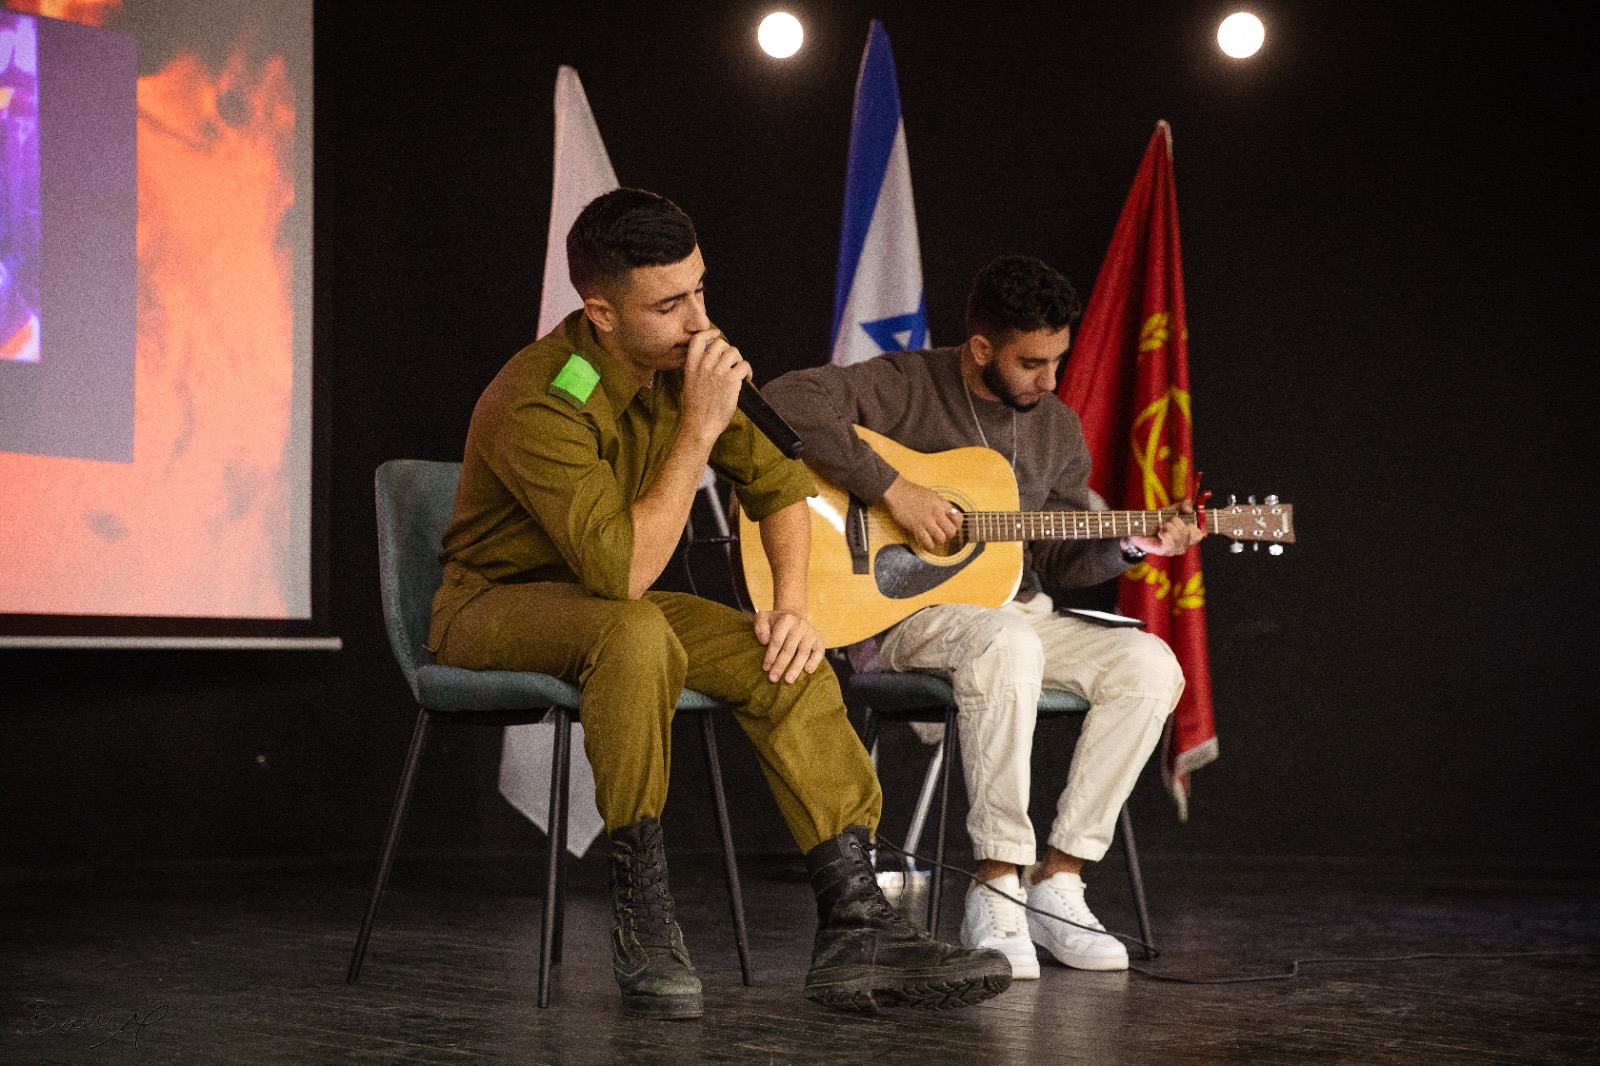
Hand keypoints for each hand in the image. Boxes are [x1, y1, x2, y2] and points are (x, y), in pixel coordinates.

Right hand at [680, 329, 748, 443]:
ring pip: (734, 352)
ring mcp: (717, 372)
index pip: (697, 340)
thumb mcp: (690, 384)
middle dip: (728, 351)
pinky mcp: (731, 381)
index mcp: (691, 366)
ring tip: (740, 373)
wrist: (700, 426)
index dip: (709, 334)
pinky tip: (747, 380)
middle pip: (720, 343)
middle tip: (732, 363)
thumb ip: (699, 369)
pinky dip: (749, 372)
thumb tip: (713, 359)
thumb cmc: (696, 409)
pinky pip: (745, 366)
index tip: (716, 334)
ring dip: (739, 361)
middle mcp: (704, 366)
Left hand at [753, 609, 825, 683]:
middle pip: (789, 648)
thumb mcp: (763, 618)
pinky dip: (815, 661)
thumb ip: (760, 627)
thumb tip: (764, 641)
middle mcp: (800, 625)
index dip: (770, 656)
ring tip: (788, 680)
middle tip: (773, 679)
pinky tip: (808, 671)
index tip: (765, 668)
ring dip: (796, 668)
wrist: (793, 614)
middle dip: (780, 665)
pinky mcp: (818, 639)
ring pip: (803, 652)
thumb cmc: (774, 621)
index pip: (777, 641)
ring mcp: (810, 632)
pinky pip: (819, 651)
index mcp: (785, 620)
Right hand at [882, 476, 961, 550]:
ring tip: (934, 537)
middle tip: (944, 534)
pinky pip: (927, 542)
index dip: (957, 525)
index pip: (958, 518)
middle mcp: (936, 512)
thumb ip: (941, 504)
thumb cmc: (912, 492)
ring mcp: (926, 521)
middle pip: (951, 531)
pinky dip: (928, 545)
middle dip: (949, 535)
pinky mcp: (916, 527)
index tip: (953, 526)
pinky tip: (927, 542)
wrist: (897, 492)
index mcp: (941, 503)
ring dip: (939, 540)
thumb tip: (948, 514)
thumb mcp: (932, 494)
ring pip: (941, 538)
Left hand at [1128, 499, 1205, 556]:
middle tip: (1167, 521)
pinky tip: (1159, 532)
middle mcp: (1183, 545)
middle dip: (1176, 521)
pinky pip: (1170, 542)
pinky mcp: (1164, 551)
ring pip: (1178, 536)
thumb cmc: (1158, 519)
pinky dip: (1164, 534)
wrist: (1140, 527)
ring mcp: (1174, 550)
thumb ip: (1184, 505)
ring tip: (1161, 526)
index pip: (1198, 534)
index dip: (1194, 524)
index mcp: (1187, 536)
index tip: (1184, 517)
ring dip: (1168, 527)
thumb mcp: (1173, 509)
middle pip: (1187, 531)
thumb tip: (1189, 509)